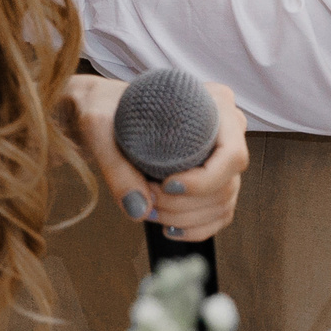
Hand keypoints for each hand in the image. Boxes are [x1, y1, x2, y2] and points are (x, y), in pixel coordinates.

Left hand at [61, 74, 247, 240]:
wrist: (100, 112)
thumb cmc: (102, 107)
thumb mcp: (99, 126)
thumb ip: (116, 166)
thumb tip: (139, 209)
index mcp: (214, 102)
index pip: (232, 155)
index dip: (204, 181)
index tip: (166, 185)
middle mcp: (227, 129)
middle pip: (226, 185)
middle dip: (184, 203)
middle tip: (147, 197)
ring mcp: (223, 157)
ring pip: (222, 204)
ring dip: (185, 217)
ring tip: (150, 209)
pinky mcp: (213, 179)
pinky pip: (219, 215)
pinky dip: (195, 228)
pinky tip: (169, 228)